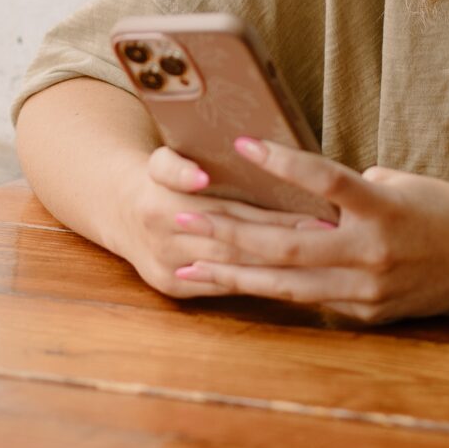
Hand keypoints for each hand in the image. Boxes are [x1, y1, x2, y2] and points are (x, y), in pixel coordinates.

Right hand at [111, 142, 332, 301]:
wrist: (122, 212)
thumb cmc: (158, 178)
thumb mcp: (160, 160)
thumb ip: (176, 166)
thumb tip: (201, 177)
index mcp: (158, 204)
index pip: (222, 212)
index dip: (266, 215)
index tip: (309, 214)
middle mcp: (161, 240)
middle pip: (233, 243)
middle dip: (282, 238)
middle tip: (326, 230)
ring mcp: (166, 268)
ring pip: (232, 268)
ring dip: (278, 261)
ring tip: (320, 251)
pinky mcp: (173, 287)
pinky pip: (222, 286)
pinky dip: (257, 279)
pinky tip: (293, 273)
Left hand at [170, 138, 448, 323]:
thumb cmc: (443, 207)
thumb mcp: (397, 184)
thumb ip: (345, 193)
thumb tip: (292, 190)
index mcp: (383, 207)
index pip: (324, 180)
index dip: (282, 162)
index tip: (240, 144)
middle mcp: (372, 252)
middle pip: (286, 243)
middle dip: (226, 232)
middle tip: (178, 218)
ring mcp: (368, 288)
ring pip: (286, 283)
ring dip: (232, 273)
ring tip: (188, 264)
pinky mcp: (367, 313)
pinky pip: (308, 301)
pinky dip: (269, 290)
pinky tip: (233, 284)